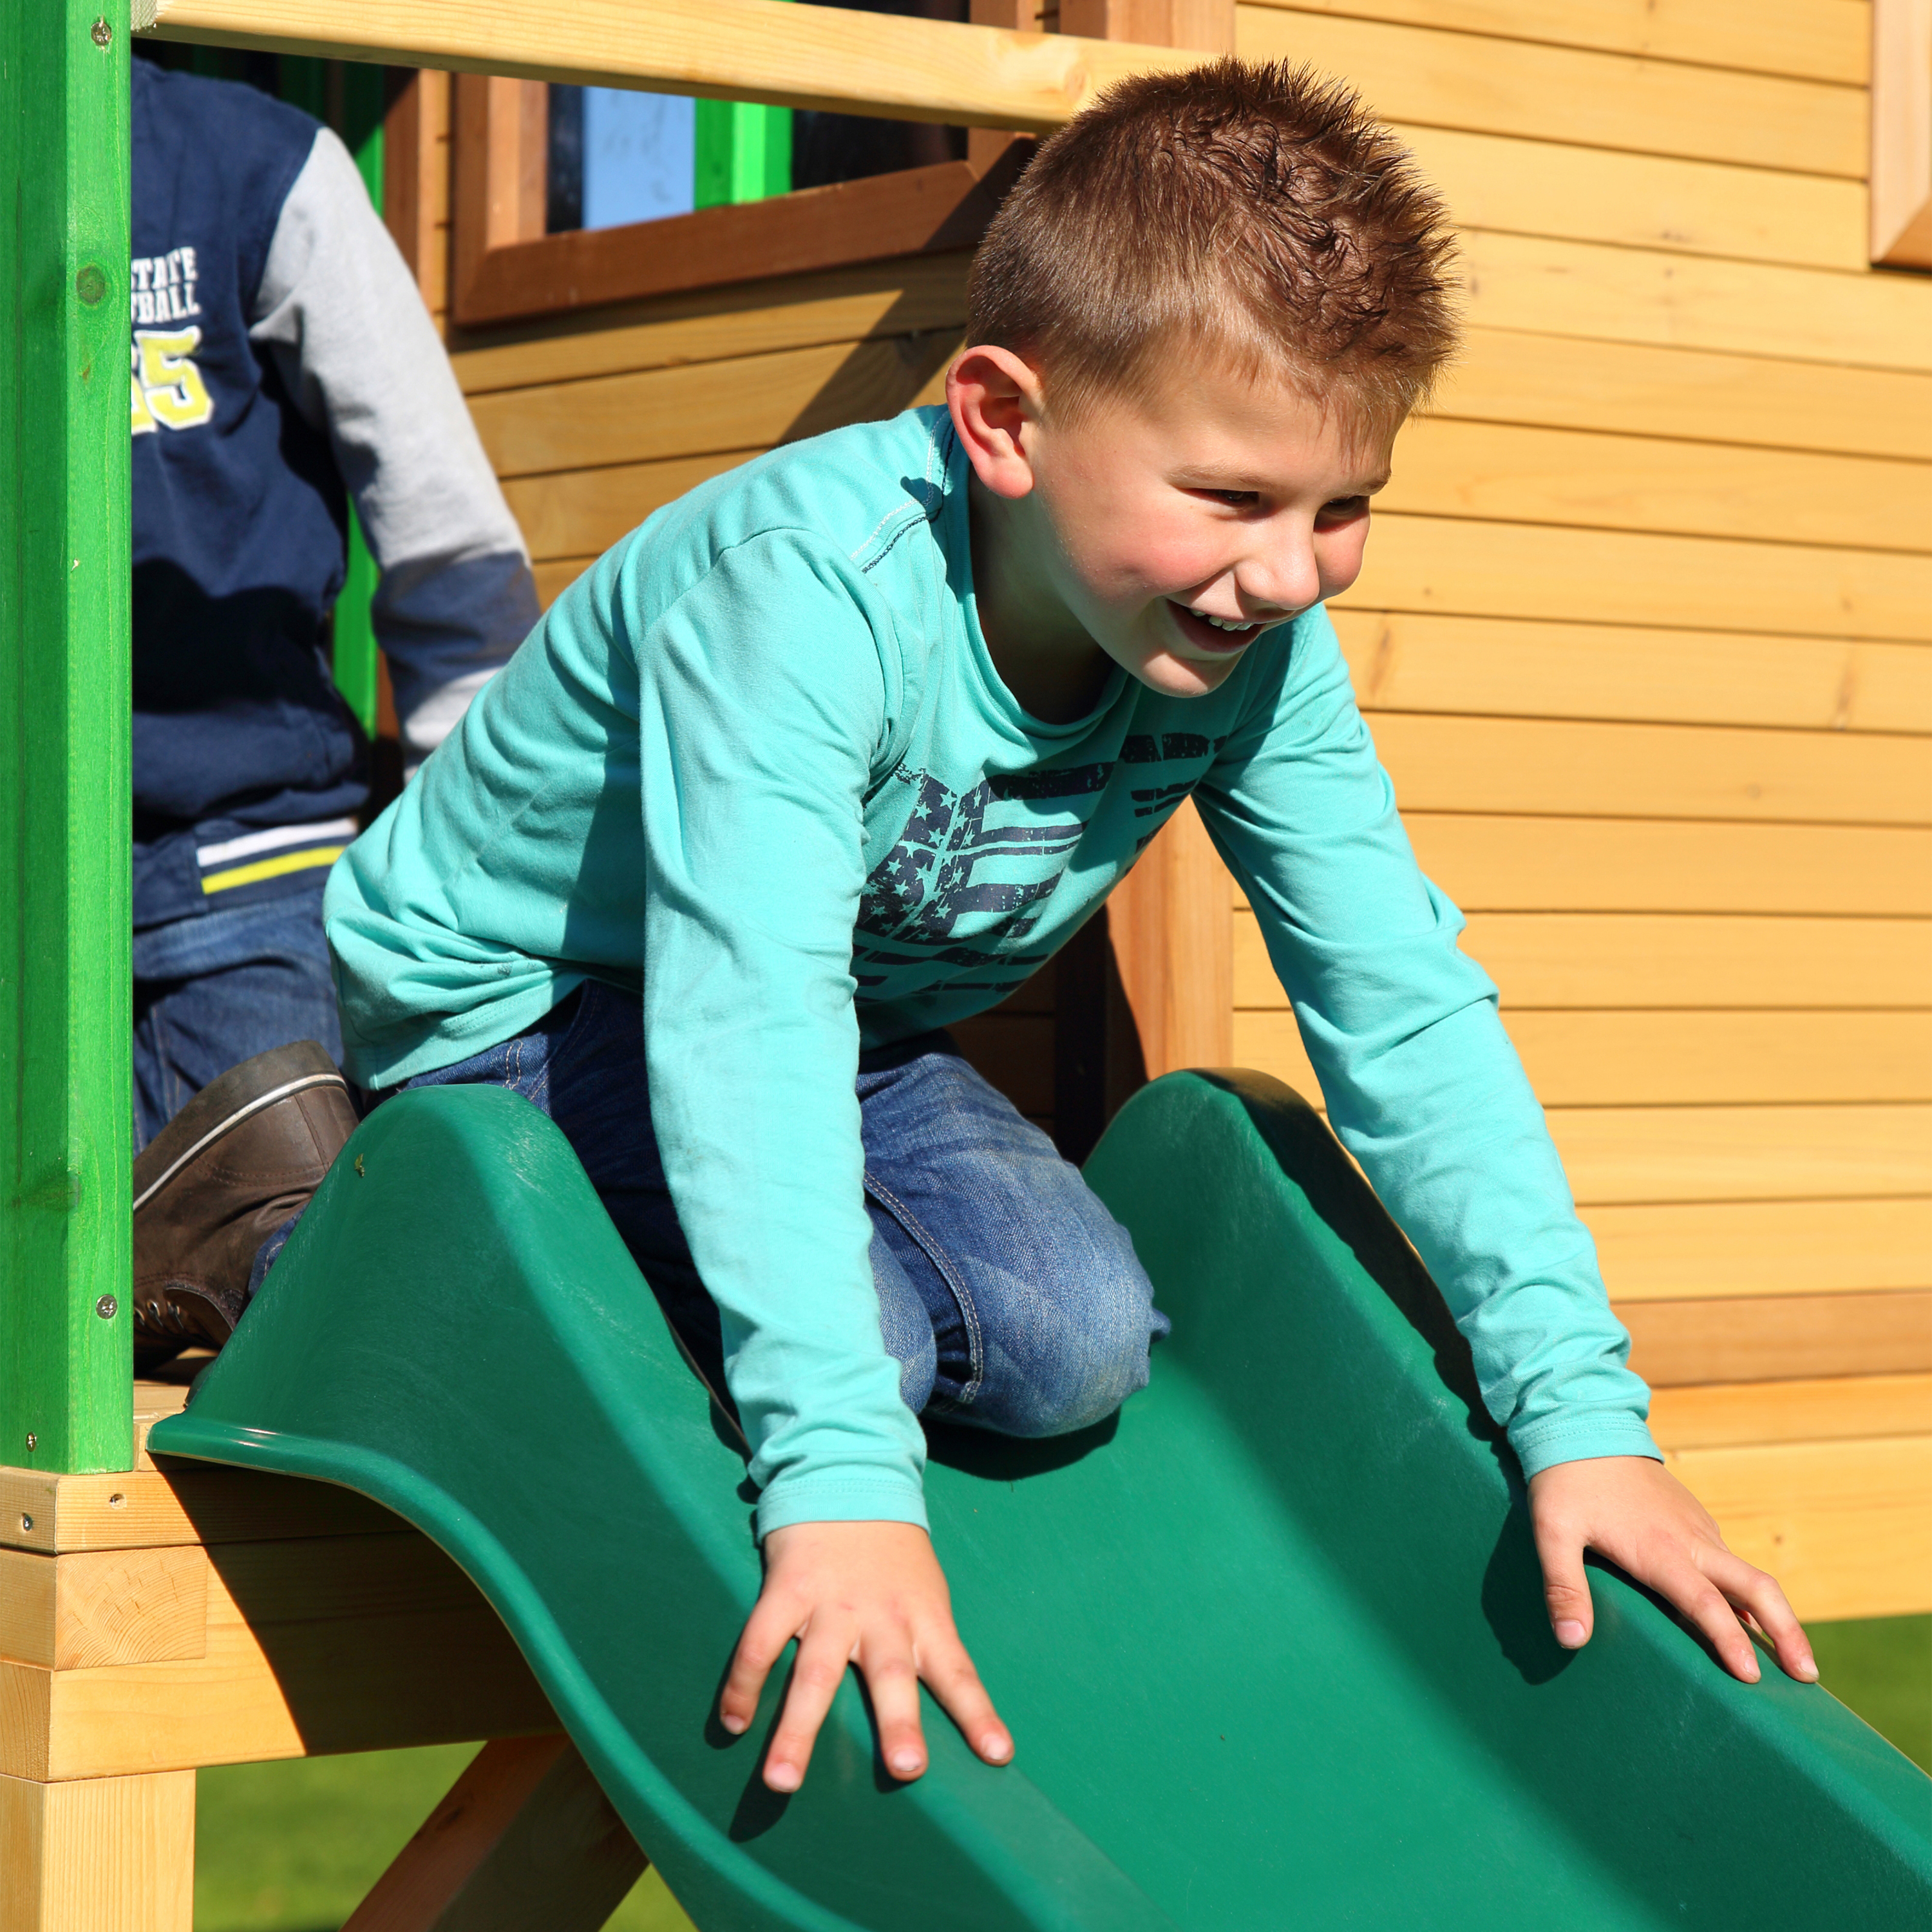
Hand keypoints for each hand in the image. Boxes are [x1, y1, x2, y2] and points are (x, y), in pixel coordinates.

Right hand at [720, 1520, 1012, 1791]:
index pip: (957, 1670)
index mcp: (923, 1616)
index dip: (976, 1714)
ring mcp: (831, 1603)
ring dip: (798, 1729)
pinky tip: (733, 1723)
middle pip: (892, 1675)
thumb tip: (943, 1707)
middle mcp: (881, 1615)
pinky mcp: (786, 1589)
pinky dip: (743, 1684)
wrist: (847, 1474)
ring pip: (816, 1672)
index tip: (997, 1755)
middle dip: (898, 1723)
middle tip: (906, 1769)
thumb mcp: (924, 1592)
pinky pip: (760, 1643)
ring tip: (782, 1781)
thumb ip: (926, 1644)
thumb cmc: (893, 1552)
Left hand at [1528, 1456, 1815, 1683]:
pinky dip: (1747, 1594)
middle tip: (1808, 1677)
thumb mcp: (1551, 1533)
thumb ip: (1563, 1587)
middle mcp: (1691, 1541)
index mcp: (1660, 1550)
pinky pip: (1730, 1563)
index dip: (1731, 1641)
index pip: (1707, 1603)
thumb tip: (1572, 1639)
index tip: (1752, 1678)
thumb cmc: (1565, 1482)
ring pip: (1749, 1576)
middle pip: (1758, 1588)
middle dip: (1789, 1632)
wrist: (1584, 1424)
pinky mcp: (1695, 1521)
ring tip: (1790, 1660)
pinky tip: (1744, 1617)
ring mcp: (1698, 1529)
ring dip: (1775, 1615)